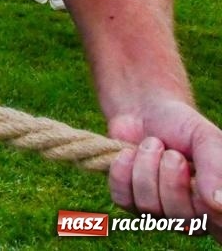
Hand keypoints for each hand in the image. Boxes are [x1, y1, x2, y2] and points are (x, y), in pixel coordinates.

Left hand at [107, 99, 221, 234]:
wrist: (143, 111)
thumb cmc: (182, 126)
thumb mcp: (205, 138)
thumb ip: (216, 168)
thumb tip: (219, 205)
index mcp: (215, 203)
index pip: (216, 222)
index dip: (203, 203)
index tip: (187, 167)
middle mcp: (190, 215)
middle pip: (179, 217)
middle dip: (170, 177)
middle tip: (170, 152)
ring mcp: (158, 211)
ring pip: (149, 208)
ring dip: (145, 169)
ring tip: (151, 145)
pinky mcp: (129, 201)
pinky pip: (123, 199)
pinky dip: (122, 173)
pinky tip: (128, 153)